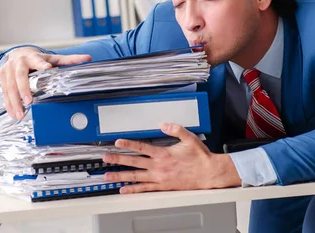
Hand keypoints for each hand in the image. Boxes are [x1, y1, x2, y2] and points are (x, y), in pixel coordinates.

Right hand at [0, 47, 90, 118]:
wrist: (17, 53)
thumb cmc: (36, 58)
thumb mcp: (52, 58)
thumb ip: (69, 60)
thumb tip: (87, 58)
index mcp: (33, 57)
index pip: (37, 60)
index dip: (42, 65)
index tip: (47, 68)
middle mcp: (19, 63)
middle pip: (19, 76)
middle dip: (23, 89)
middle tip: (29, 101)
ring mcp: (8, 70)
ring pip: (9, 86)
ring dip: (14, 101)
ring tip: (20, 113)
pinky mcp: (2, 78)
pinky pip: (4, 92)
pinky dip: (8, 103)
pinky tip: (13, 112)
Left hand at [102, 123, 241, 193]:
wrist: (208, 174)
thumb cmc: (200, 157)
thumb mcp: (189, 138)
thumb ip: (175, 129)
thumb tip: (162, 124)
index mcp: (163, 154)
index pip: (142, 148)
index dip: (128, 144)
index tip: (117, 142)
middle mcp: (159, 167)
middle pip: (134, 163)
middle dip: (118, 160)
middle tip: (105, 158)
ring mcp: (159, 178)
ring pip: (136, 177)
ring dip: (120, 176)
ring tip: (108, 176)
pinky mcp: (162, 186)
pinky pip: (145, 189)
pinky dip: (133, 190)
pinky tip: (123, 190)